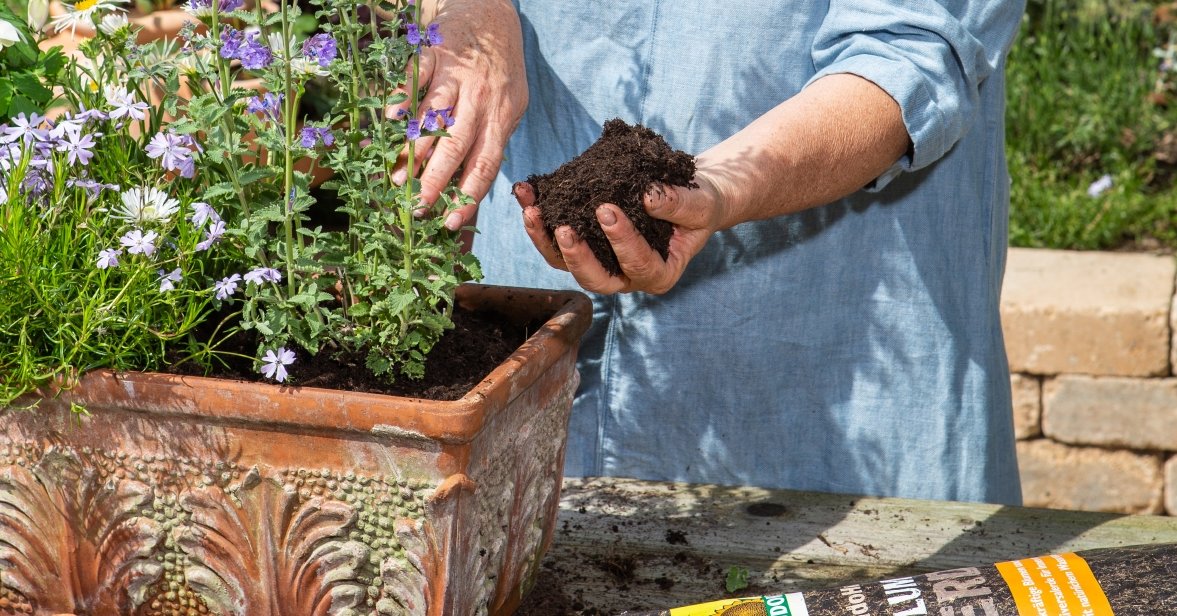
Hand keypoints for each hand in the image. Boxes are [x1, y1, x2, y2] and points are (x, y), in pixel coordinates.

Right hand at [390, 0, 527, 230]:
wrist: (490, 15)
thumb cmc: (498, 73)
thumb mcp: (509, 107)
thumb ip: (490, 141)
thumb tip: (467, 189)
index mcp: (501, 117)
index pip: (485, 164)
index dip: (468, 194)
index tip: (450, 222)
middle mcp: (481, 99)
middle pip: (456, 146)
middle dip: (435, 180)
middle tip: (416, 205)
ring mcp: (456, 76)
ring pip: (433, 117)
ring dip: (413, 149)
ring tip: (395, 176)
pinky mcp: (434, 55)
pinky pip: (416, 79)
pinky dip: (402, 99)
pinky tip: (389, 121)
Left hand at [514, 177, 724, 294]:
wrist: (689, 195)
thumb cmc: (700, 204)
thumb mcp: (699, 203)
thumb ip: (678, 204)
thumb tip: (648, 196)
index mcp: (658, 274)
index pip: (637, 265)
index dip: (621, 241)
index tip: (607, 209)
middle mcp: (626, 277)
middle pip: (595, 279)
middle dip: (576, 255)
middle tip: (563, 227)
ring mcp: (602, 263)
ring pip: (567, 264)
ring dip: (545, 239)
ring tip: (532, 210)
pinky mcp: (585, 245)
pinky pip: (556, 240)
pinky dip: (540, 219)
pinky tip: (529, 193)